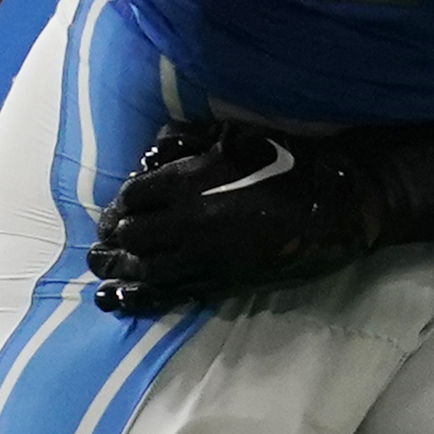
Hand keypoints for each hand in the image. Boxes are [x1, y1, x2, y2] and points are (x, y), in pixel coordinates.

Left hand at [87, 118, 390, 313]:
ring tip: (103, 267)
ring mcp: (204, 256)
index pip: (133, 196)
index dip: (121, 203)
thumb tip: (152, 150)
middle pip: (133, 234)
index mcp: (188, 181)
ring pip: (146, 267)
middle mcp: (187, 222)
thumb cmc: (286, 162)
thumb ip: (188, 139)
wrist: (331, 204)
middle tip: (106, 240)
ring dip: (120, 267)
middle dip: (116, 236)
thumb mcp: (235, 136)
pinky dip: (140, 296)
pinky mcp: (221, 282)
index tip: (118, 209)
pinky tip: (121, 297)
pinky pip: (170, 292)